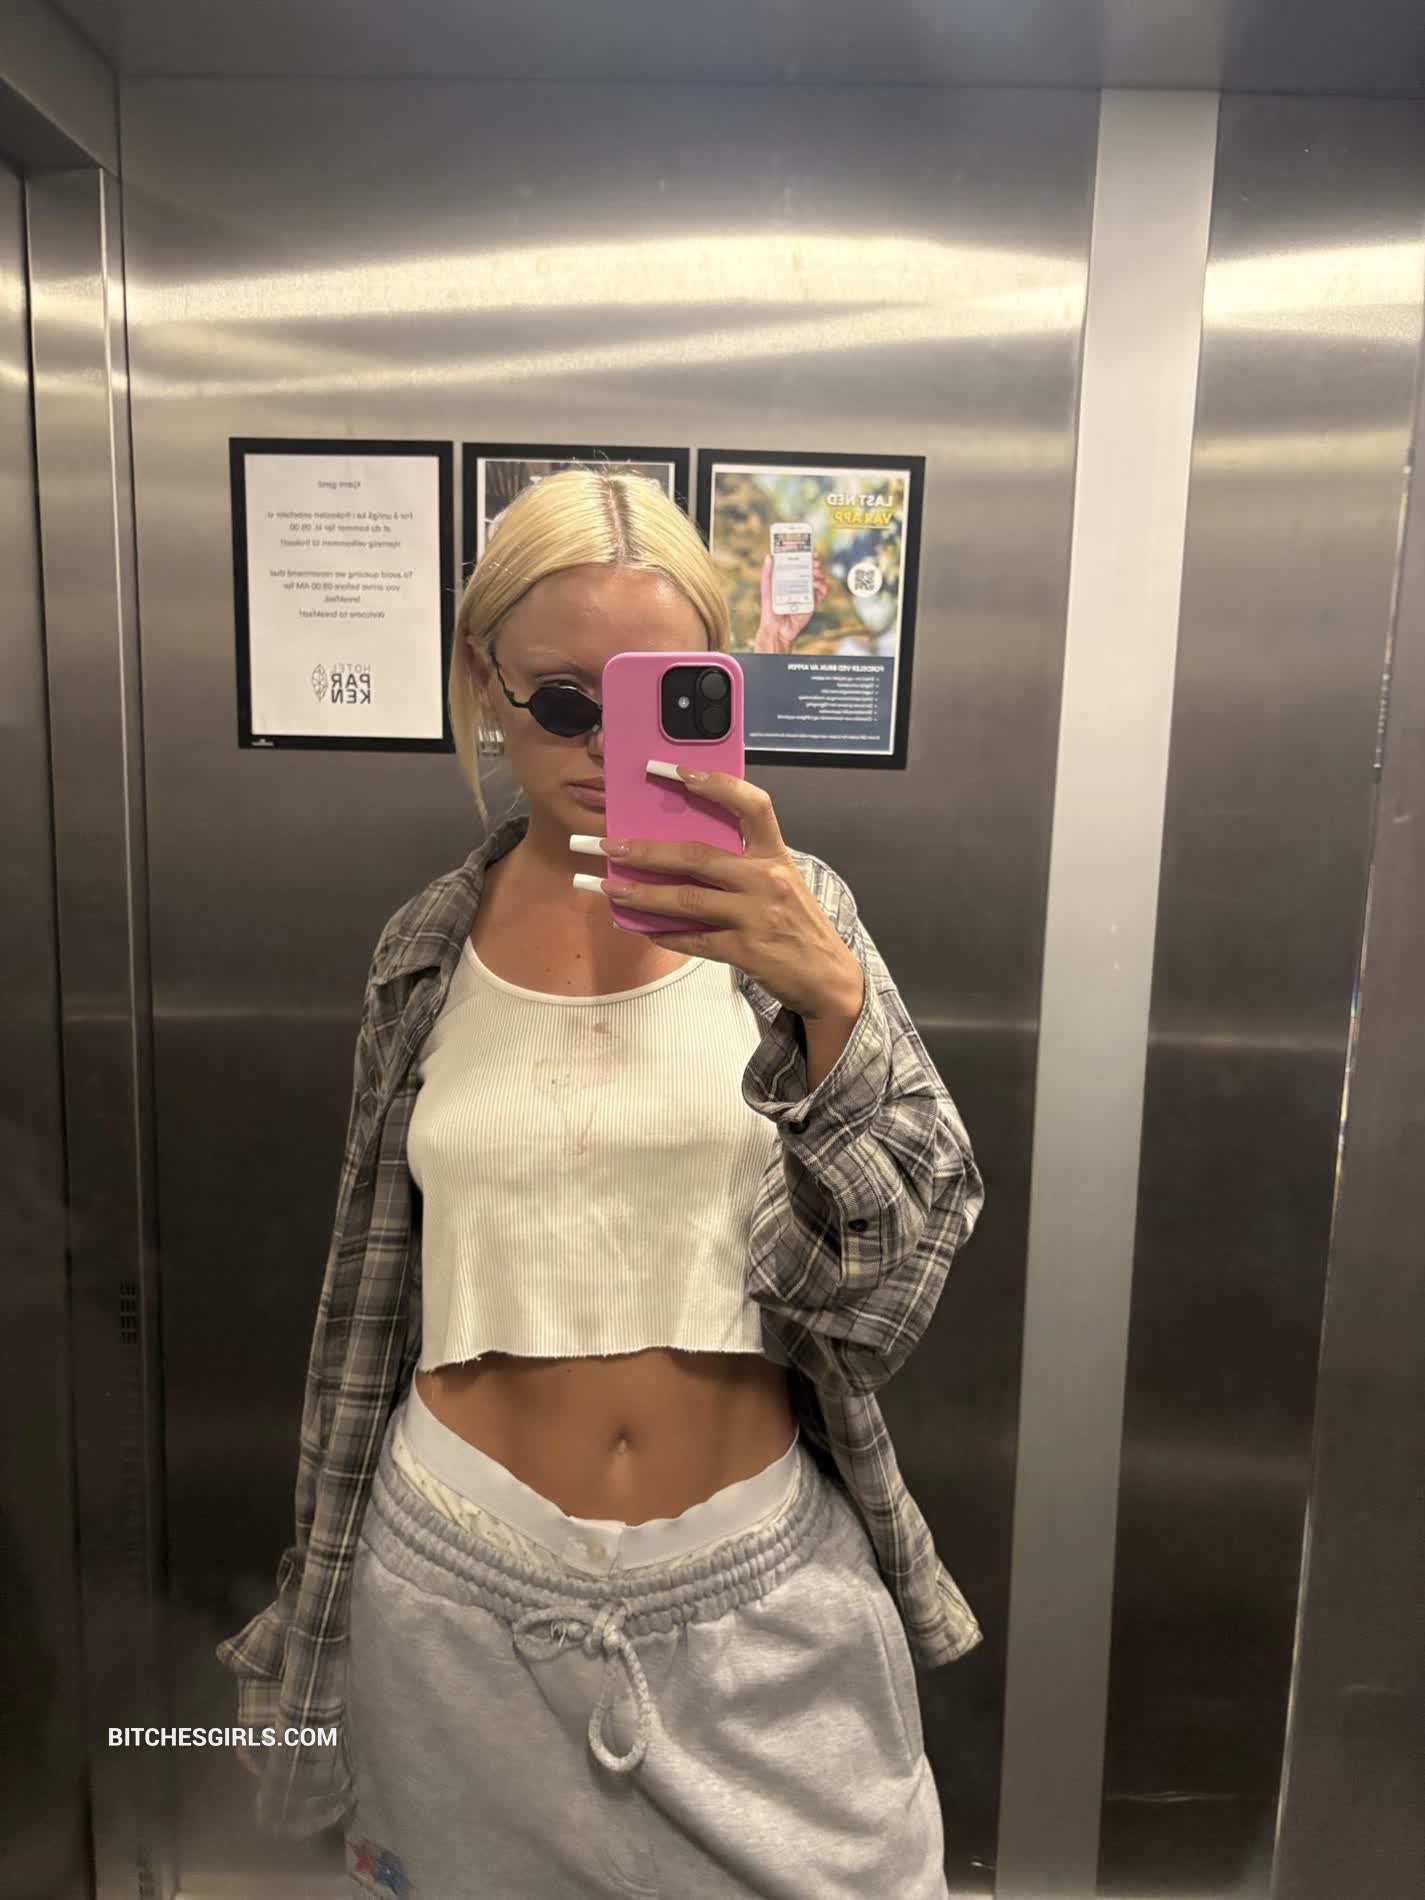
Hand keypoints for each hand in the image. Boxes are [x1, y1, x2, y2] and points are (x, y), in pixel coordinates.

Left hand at [585, 766, 864, 1023]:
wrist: (827, 976)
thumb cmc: (796, 923)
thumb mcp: (780, 881)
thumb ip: (742, 863)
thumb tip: (680, 851)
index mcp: (776, 854)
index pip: (751, 805)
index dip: (714, 784)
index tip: (675, 771)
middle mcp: (766, 880)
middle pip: (698, 856)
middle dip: (647, 851)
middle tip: (609, 845)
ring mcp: (755, 915)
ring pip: (687, 899)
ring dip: (642, 894)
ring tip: (609, 888)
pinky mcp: (745, 950)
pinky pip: (694, 939)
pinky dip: (665, 934)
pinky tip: (642, 929)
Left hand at [753, 551, 828, 653]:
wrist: (777, 629)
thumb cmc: (770, 609)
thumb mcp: (767, 589)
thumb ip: (767, 573)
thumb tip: (769, 556)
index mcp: (790, 578)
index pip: (801, 563)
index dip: (807, 555)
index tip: (809, 550)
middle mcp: (801, 583)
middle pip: (812, 569)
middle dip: (816, 562)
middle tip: (814, 560)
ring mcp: (808, 592)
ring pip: (819, 578)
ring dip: (820, 573)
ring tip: (815, 571)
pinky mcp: (813, 602)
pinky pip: (822, 592)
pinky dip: (822, 586)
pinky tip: (817, 584)